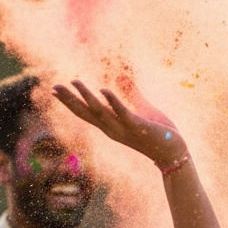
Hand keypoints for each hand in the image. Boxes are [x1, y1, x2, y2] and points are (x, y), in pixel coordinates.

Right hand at [52, 80, 185, 168]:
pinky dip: (113, 101)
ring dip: (87, 96)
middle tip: (53, 87)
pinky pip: (122, 113)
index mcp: (112, 125)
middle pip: (86, 113)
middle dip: (69, 100)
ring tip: (74, 81)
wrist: (174, 152)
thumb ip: (132, 92)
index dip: (70, 102)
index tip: (54, 90)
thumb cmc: (158, 132)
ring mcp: (124, 129)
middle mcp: (113, 129)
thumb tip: (122, 75)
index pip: (86, 113)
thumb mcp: (142, 108)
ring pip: (100, 112)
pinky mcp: (138, 127)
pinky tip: (103, 88)